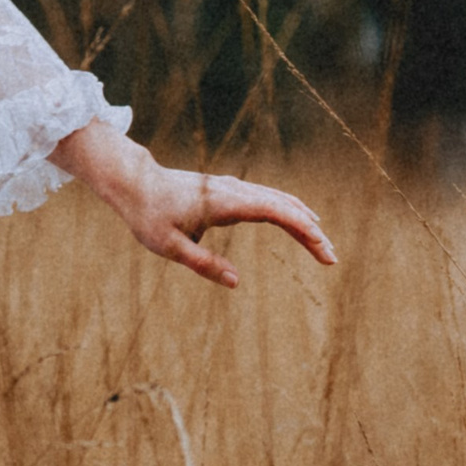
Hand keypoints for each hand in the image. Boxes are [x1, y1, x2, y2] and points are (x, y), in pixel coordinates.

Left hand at [54, 122, 335, 288]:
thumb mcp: (168, 247)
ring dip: (303, 219)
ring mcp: (232, 187)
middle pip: (285, 206)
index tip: (323, 250)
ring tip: (322, 243)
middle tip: (332, 258)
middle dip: (311, 230)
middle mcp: (234, 190)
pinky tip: (297, 221)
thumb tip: (236, 282)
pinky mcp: (228, 190)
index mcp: (224, 202)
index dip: (304, 230)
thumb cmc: (148, 215)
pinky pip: (267, 198)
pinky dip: (288, 210)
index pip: (276, 213)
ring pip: (278, 199)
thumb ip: (202, 263)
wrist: (133, 182)